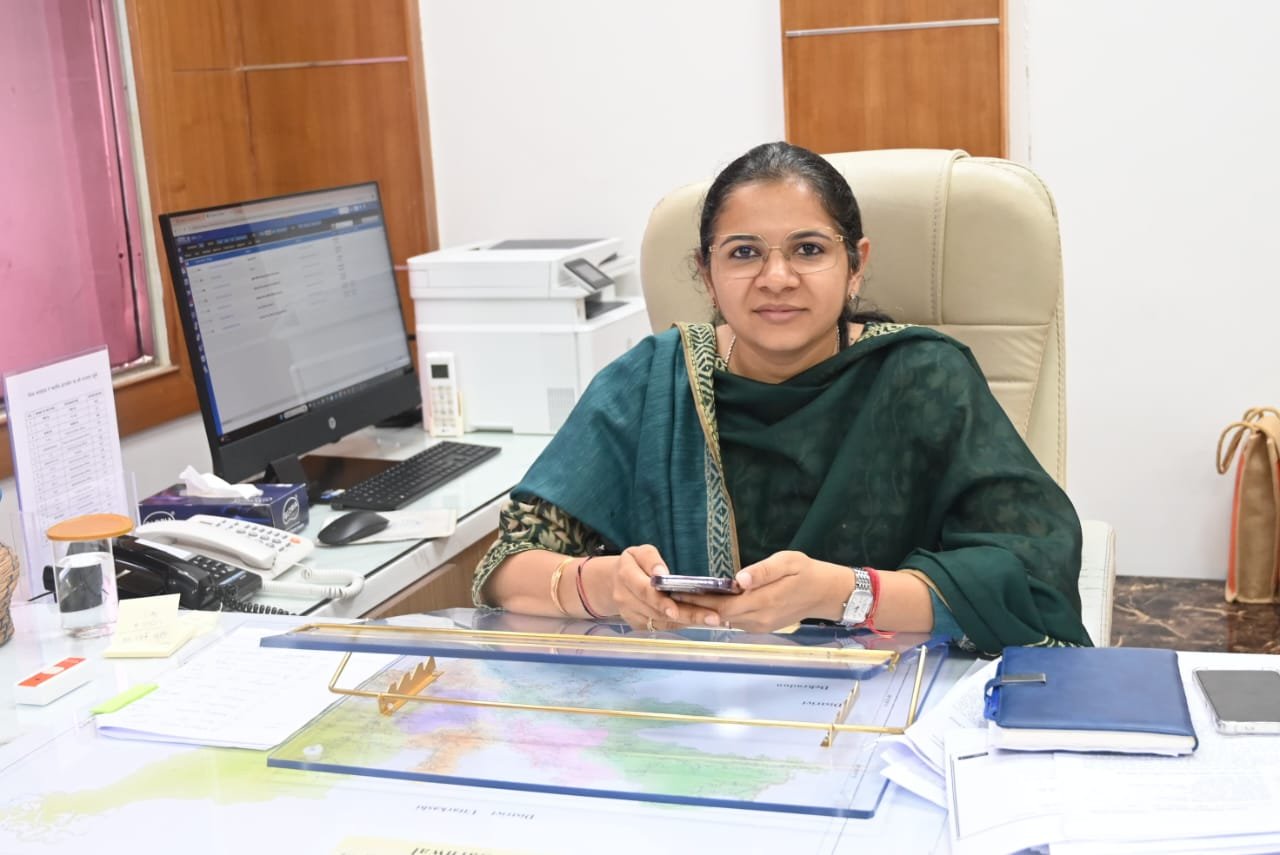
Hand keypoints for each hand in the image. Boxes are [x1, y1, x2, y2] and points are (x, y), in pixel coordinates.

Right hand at [609, 545, 724, 630]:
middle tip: (711, 617)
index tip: (676, 609)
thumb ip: (651, 560)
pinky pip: (660, 626)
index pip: (644, 591)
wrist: (614, 582)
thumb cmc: (635, 563)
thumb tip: (661, 574)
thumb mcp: (641, 552)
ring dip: (686, 621)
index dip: (661, 601)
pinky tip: (697, 621)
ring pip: (660, 621)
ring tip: (711, 619)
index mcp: (626, 575)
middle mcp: (625, 597)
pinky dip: (678, 624)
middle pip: (657, 610)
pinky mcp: (637, 624)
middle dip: (685, 614)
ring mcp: (630, 613)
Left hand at [676, 550, 845, 632]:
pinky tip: (705, 603)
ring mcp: (760, 626)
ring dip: (705, 611)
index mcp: (763, 602)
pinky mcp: (762, 627)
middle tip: (669, 596)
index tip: (677, 592)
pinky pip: (735, 621)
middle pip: (719, 615)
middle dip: (694, 607)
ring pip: (725, 620)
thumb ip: (763, 571)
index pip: (722, 605)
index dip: (698, 600)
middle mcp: (759, 619)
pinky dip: (719, 613)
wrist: (827, 594)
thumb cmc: (807, 572)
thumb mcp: (788, 562)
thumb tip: (738, 580)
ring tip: (680, 599)